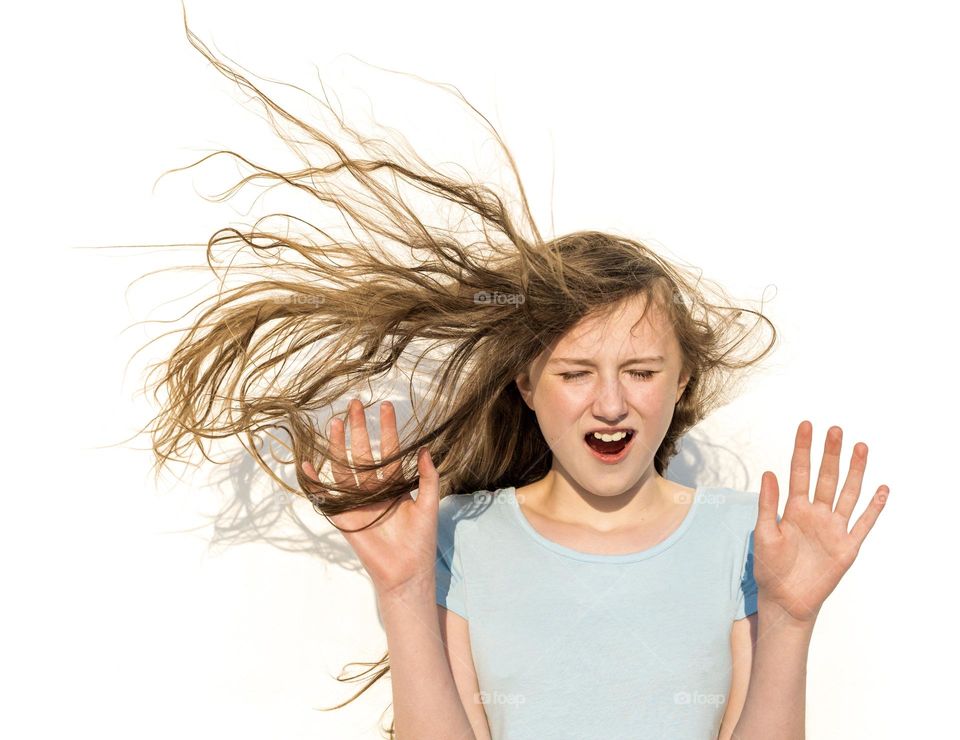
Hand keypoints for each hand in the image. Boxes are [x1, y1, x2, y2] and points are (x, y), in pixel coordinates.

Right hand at [301, 398, 439, 597]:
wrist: (407, 572)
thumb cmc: (421, 541)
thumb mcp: (430, 505)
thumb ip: (428, 478)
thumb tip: (426, 449)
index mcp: (395, 486)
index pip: (390, 451)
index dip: (388, 430)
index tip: (385, 407)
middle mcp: (375, 490)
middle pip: (364, 454)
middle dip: (360, 429)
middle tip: (356, 404)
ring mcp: (358, 502)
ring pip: (345, 468)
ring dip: (338, 446)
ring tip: (335, 423)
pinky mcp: (345, 517)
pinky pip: (327, 497)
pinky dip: (316, 481)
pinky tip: (308, 463)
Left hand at [752, 420, 888, 624]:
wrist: (785, 599)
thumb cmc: (770, 567)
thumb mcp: (764, 533)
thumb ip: (768, 504)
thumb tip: (769, 472)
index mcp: (793, 509)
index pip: (800, 472)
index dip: (803, 449)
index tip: (806, 426)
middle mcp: (816, 514)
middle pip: (826, 478)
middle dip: (831, 454)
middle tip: (836, 430)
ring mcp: (833, 529)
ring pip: (847, 494)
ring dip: (855, 472)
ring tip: (861, 448)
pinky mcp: (846, 547)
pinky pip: (863, 524)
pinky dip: (874, 507)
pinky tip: (882, 489)